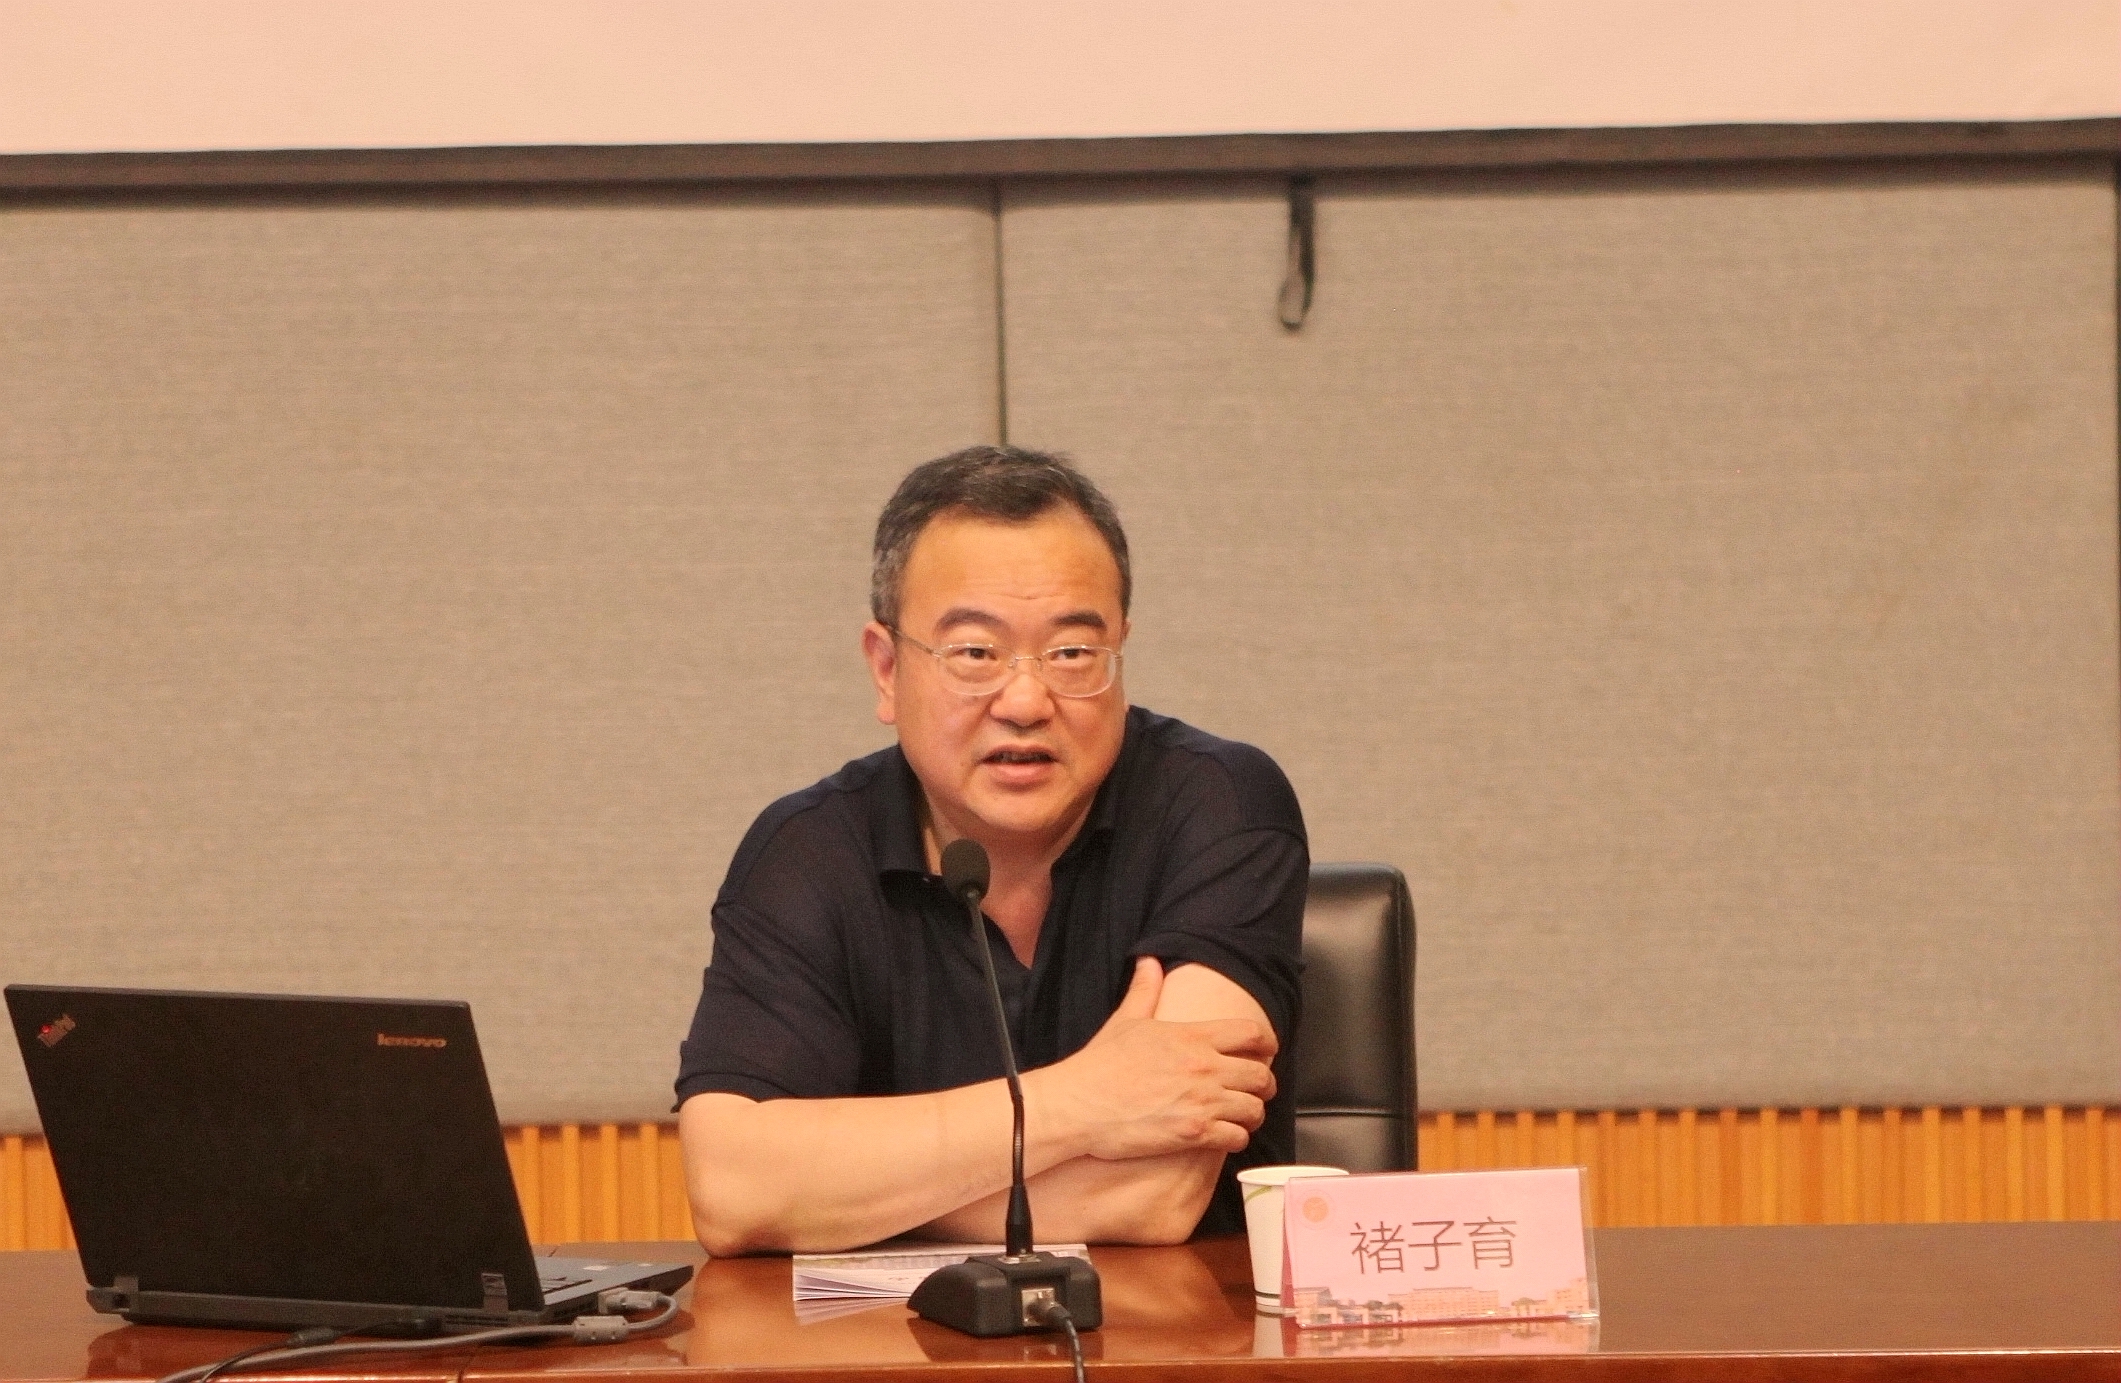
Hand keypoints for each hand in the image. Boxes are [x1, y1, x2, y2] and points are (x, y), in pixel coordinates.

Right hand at [1028, 957, 1277, 1162]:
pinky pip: (1237, 1137)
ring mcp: (1202, 1102)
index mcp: (1193, 1037)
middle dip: (1264, 1084)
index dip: (1267, 1043)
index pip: (1252, 1033)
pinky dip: (1236, 1138)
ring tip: (1243, 1116)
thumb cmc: (1100, 1065)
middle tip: (1258, 1090)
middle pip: (1261, 1075)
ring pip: (1254, 1109)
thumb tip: (1148, 961)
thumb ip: (1145, 990)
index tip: (1267, 1051)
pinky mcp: (1195, 1134)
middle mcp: (1205, 1067)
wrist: (1079, 1105)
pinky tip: (1225, 1136)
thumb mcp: (1126, 1020)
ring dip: (1252, 1113)